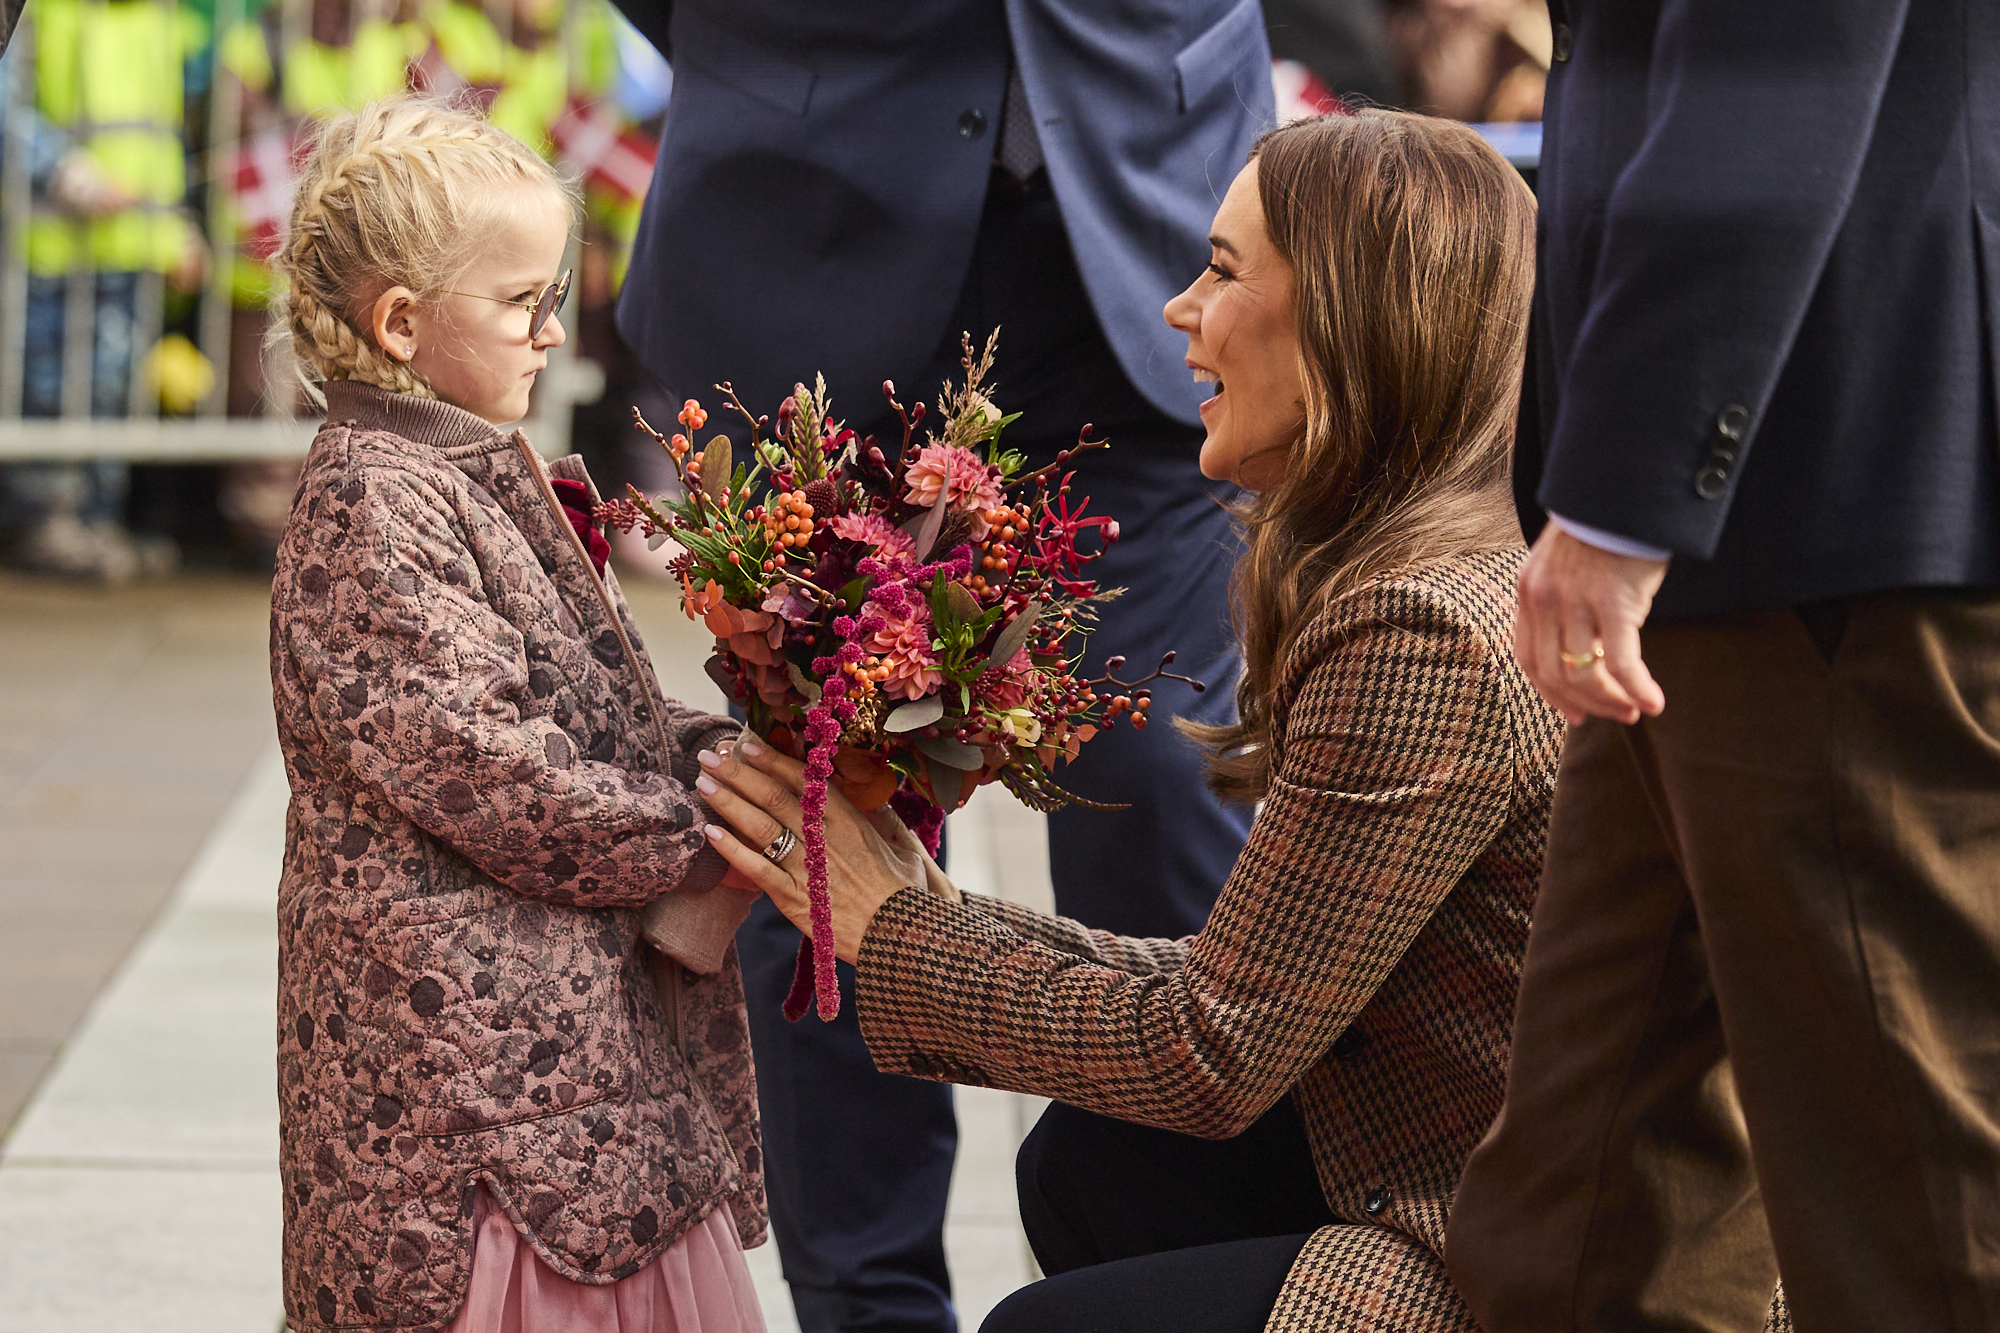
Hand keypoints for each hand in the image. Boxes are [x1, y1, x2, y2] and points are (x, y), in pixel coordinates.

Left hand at [693, 737, 950, 963]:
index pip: (803, 781)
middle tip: (709, 756)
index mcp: (849, 819)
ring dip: (728, 801)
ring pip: (760, 826)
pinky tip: (710, 832)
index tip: (747, 745)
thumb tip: (871, 799)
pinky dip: (732, 850)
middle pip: (773, 797)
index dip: (771, 760)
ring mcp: (806, 867)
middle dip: (738, 773)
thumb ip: (882, 820)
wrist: (900, 936)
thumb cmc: (905, 893)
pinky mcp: (794, 898)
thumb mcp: (903, 847)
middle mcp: (823, 837)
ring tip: (702, 783)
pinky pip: (756, 869)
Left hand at [1515, 523, 1669, 723]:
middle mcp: (1544, 600)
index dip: (1551, 692)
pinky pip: (1622, 662)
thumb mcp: (1565, 563)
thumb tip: (1584, 645)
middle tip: (1615, 715)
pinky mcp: (1614, 602)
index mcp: (1529, 592)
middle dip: (1585, 703)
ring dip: (1610, 700)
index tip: (1575, 712)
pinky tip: (1654, 702)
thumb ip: (1563, 600)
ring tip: (1635, 709)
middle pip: (1553, 673)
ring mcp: (1576, 602)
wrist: (1623, 489)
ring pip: (1583, 673)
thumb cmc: (1605, 528)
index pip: (1528, 657)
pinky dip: (1636, 688)